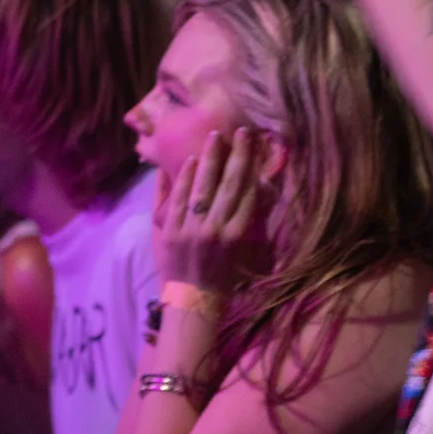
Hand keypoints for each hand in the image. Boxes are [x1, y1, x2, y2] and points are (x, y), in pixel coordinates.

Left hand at [153, 128, 270, 295]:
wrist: (194, 301)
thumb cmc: (226, 277)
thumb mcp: (248, 252)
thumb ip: (253, 222)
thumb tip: (260, 190)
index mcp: (239, 235)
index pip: (247, 194)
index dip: (252, 167)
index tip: (254, 146)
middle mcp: (218, 230)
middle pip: (229, 185)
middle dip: (236, 156)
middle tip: (241, 132)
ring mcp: (193, 230)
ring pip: (204, 188)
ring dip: (210, 160)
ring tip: (215, 138)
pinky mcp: (172, 232)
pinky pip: (179, 200)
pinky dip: (185, 180)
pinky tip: (192, 161)